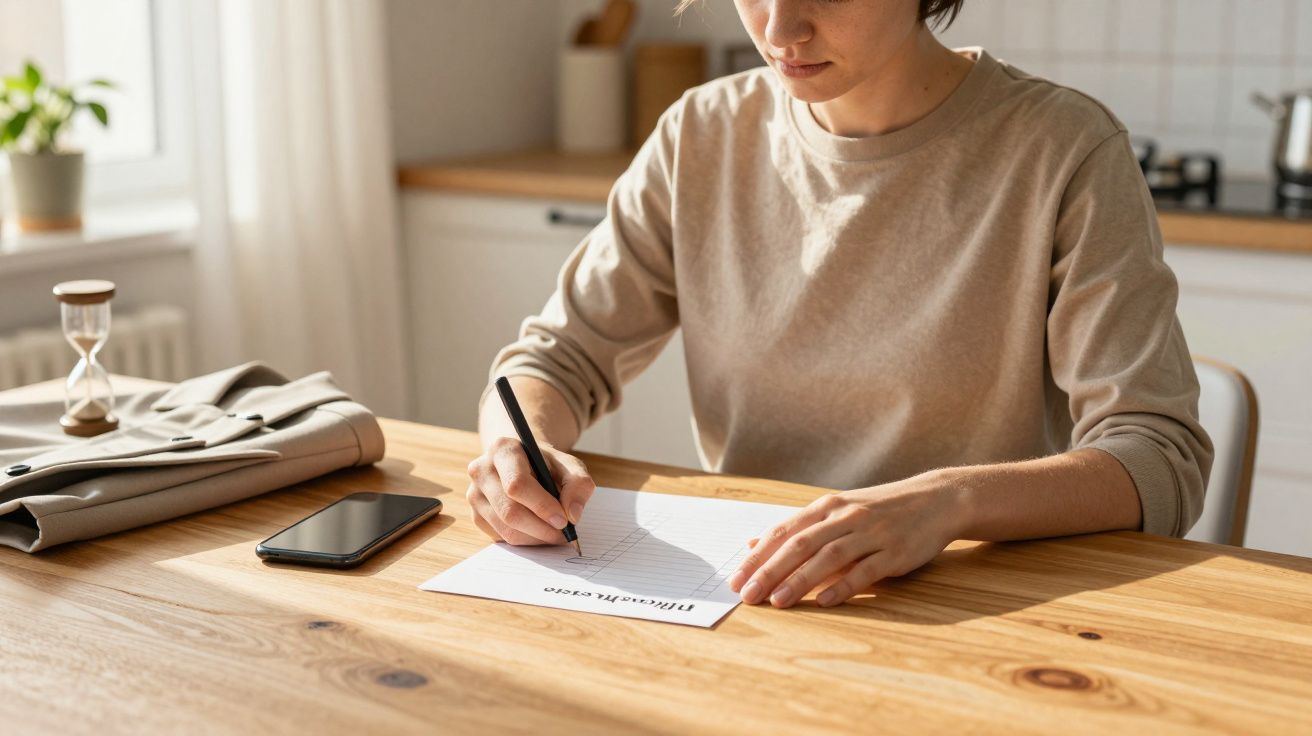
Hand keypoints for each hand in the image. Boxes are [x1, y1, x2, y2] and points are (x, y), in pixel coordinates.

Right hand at [466, 436, 595, 545]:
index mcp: (503, 450)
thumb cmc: (547, 464)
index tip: (564, 520)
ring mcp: (474, 494)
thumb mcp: (569, 465)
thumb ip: (578, 484)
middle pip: (510, 511)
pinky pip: (501, 538)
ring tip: (555, 533)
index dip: (542, 506)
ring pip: (506, 529)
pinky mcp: (476, 515)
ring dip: (536, 538)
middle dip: (541, 528)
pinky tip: (539, 531)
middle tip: (564, 534)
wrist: (525, 463)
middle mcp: (481, 470)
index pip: (517, 484)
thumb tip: (572, 514)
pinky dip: (525, 541)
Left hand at [729, 471, 967, 607]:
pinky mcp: (895, 551)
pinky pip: (865, 570)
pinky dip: (843, 585)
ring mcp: (871, 533)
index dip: (758, 556)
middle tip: (748, 595)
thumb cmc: (879, 510)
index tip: (736, 579)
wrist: (936, 499)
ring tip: (778, 601)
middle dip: (770, 570)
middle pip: (800, 544)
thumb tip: (754, 543)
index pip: (783, 532)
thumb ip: (798, 529)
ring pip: (828, 556)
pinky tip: (823, 601)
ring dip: (799, 580)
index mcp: (827, 507)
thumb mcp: (837, 512)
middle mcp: (845, 517)